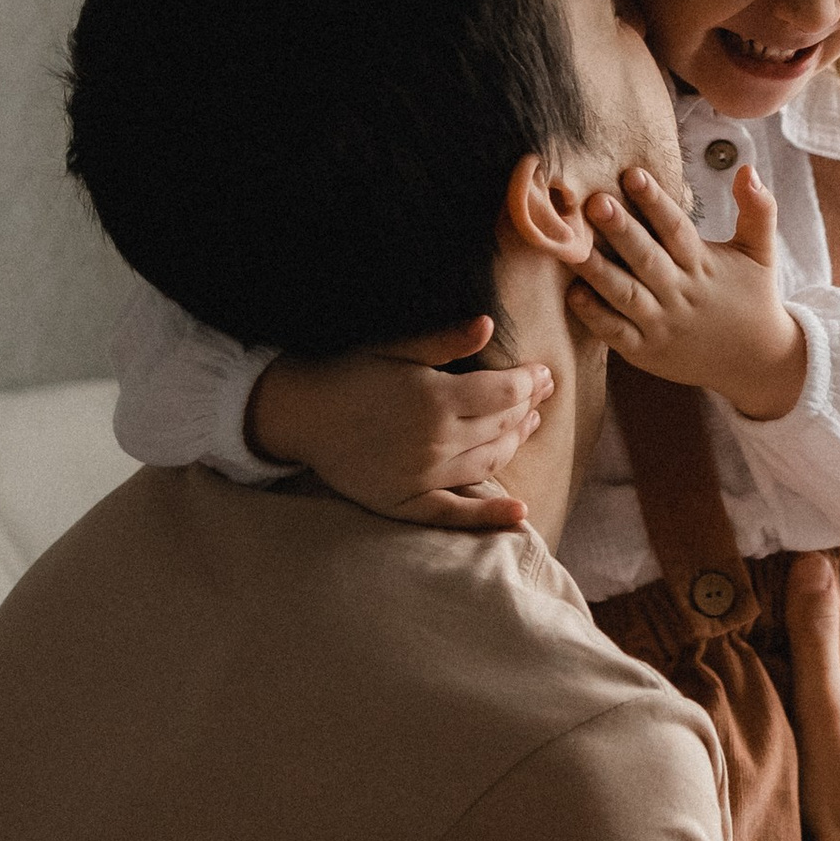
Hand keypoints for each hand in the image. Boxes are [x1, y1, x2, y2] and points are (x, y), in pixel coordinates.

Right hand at [248, 317, 546, 531]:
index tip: (543, 373)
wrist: (295, 413)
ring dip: (516, 442)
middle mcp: (437, 440)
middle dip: (528, 406)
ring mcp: (424, 475)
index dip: (531, 381)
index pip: (506, 391)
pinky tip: (520, 513)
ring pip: (490, 461)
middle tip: (542, 394)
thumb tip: (488, 324)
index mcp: (437, 398)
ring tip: (530, 424)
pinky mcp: (407, 502)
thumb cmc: (344, 373)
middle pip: (503, 424)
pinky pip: (456, 514)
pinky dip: (490, 516)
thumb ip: (443, 341)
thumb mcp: (393, 349)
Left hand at [566, 166, 807, 421]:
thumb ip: (758, 209)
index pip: (676, 229)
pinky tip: (573, 294)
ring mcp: (662, 324)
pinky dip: (595, 316)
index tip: (632, 174)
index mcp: (703, 266)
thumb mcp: (761, 252)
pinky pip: (616, 333)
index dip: (655, 202)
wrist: (757, 363)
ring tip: (572, 245)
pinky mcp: (646, 351)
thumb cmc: (754, 298)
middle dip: (620, 230)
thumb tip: (748, 169)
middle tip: (595, 202)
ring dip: (598, 270)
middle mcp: (680, 293)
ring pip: (625, 294)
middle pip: (646, 258)